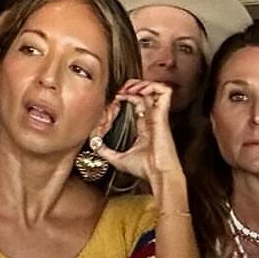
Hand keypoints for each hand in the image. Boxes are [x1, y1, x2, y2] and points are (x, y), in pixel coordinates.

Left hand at [104, 80, 185, 202]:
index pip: (138, 102)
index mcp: (146, 126)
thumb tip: (94, 145)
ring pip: (155, 88)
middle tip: (121, 90)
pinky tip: (138, 92)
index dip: (127, 96)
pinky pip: (164, 92)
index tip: (115, 100)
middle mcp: (153, 118)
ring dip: (141, 84)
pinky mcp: (163, 115)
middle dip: (133, 86)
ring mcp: (159, 115)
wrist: (159, 174)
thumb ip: (105, 151)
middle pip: (146, 92)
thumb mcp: (118, 159)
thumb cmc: (145, 169)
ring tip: (129, 89)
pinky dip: (152, 87)